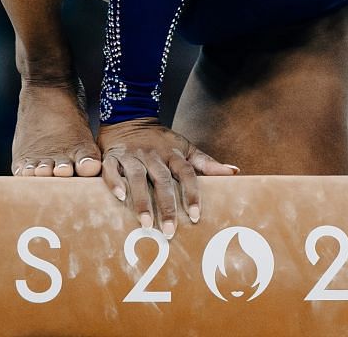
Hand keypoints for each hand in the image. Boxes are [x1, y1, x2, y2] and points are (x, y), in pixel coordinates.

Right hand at [97, 118, 238, 236]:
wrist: (130, 116)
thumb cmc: (162, 140)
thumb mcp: (186, 148)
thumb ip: (207, 163)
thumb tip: (235, 172)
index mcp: (174, 153)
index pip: (187, 173)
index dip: (191, 193)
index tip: (194, 216)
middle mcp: (154, 154)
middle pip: (162, 180)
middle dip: (166, 205)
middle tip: (169, 231)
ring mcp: (132, 155)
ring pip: (137, 176)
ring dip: (141, 200)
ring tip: (146, 223)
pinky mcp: (113, 156)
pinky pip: (112, 169)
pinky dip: (115, 182)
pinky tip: (119, 197)